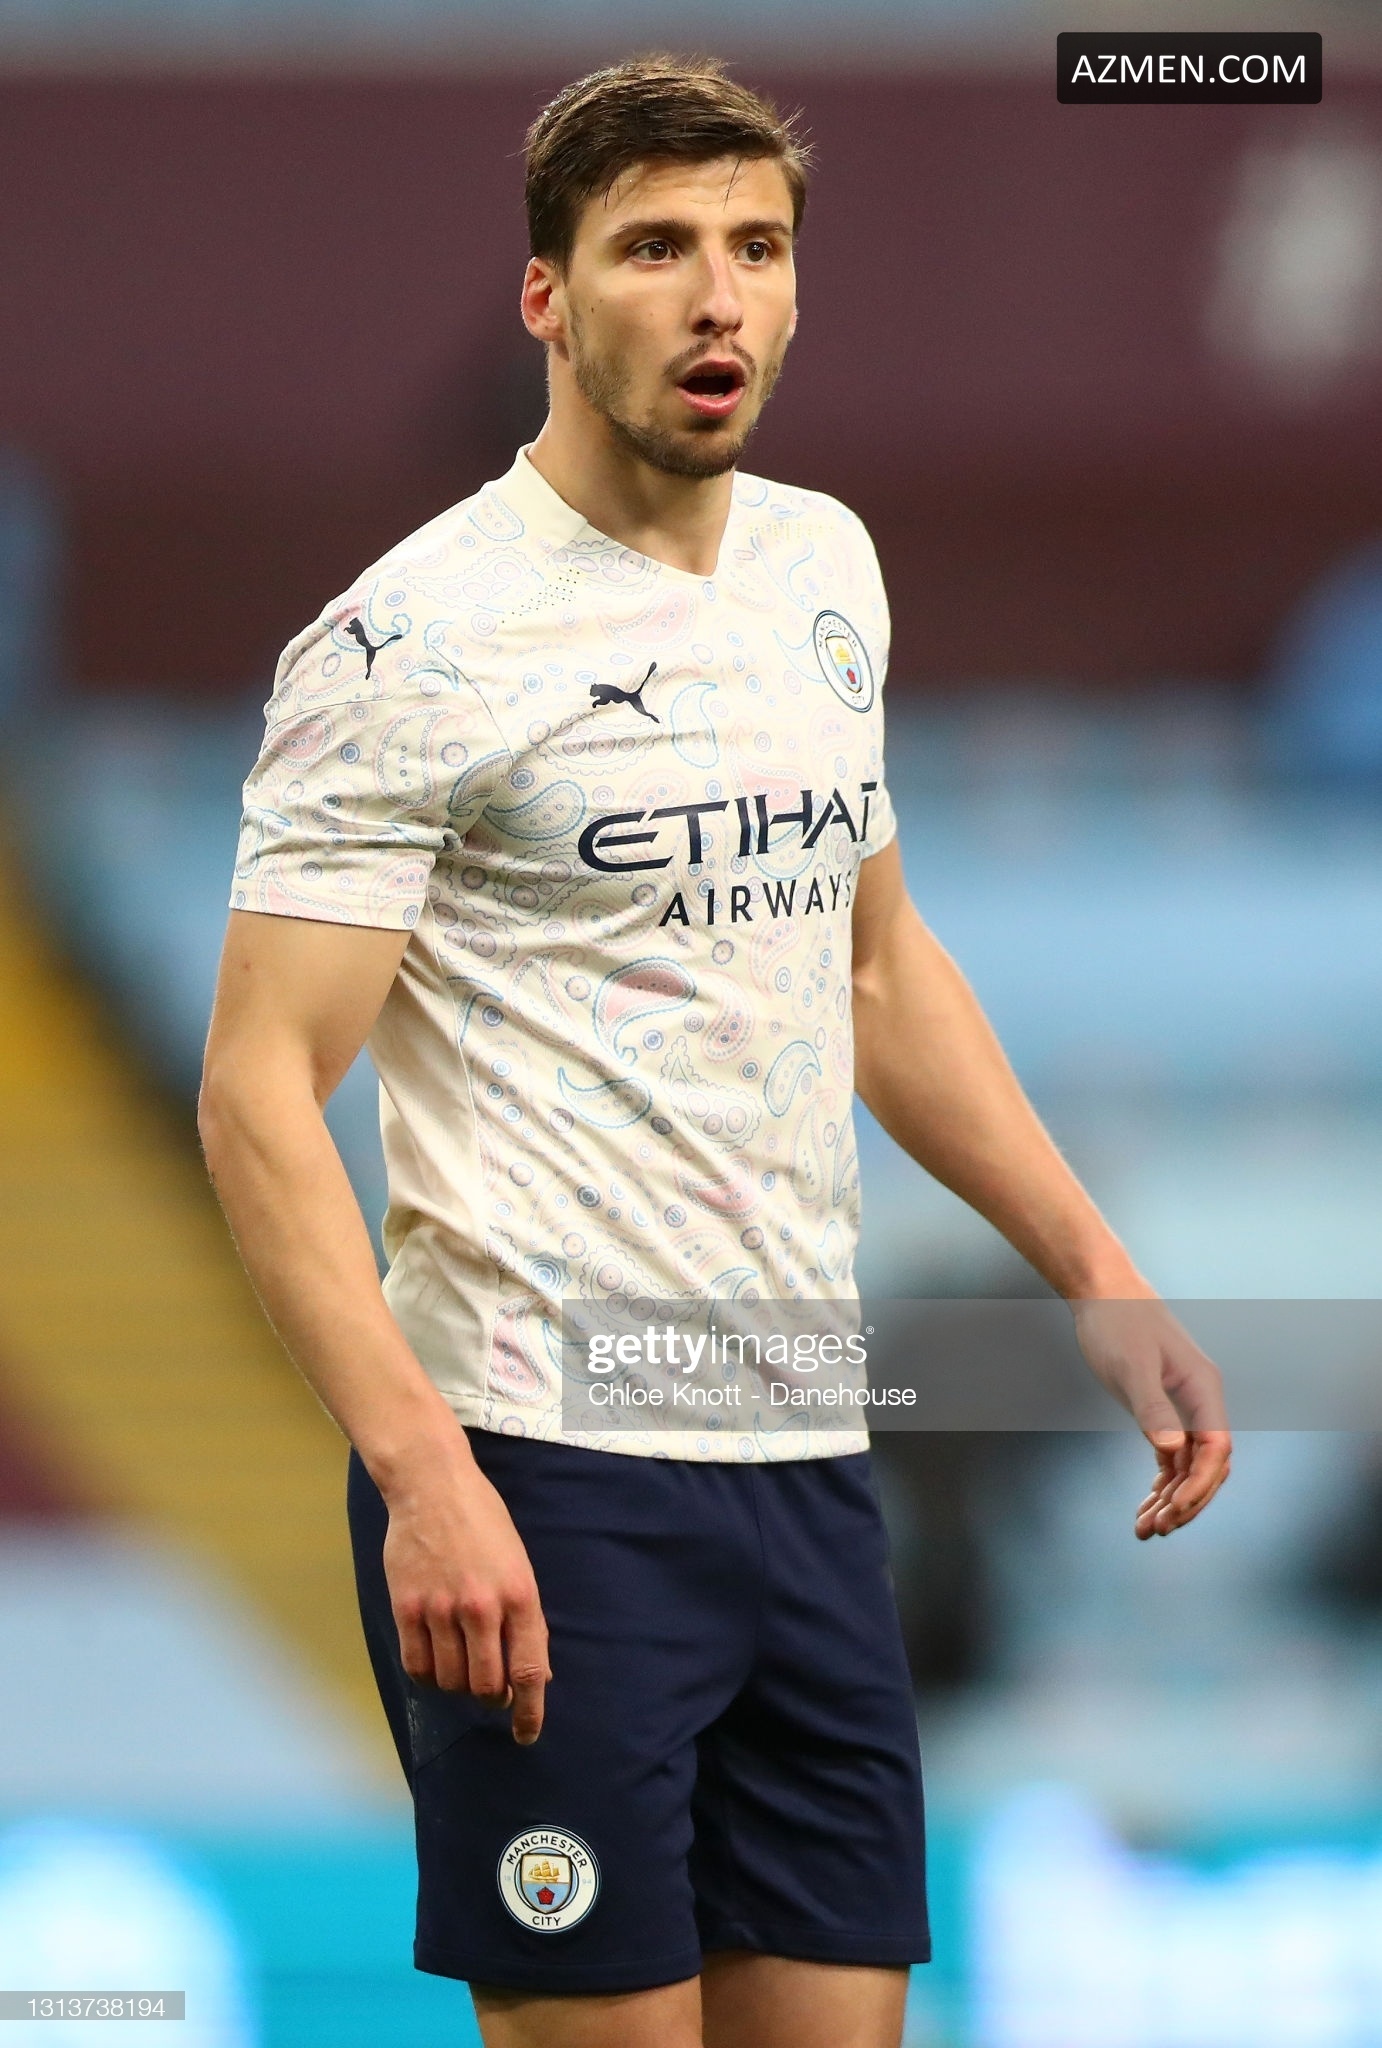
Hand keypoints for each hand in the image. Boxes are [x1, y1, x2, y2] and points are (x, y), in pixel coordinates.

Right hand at [380, 1445, 549, 1742]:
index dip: (529, 1712)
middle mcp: (482, 1607)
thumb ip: (525, 1619)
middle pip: (486, 1686)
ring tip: (461, 1665)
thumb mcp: (519, 1566)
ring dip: (459, 1685)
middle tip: (491, 1689)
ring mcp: (441, 1608)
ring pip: (451, 1680)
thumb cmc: (483, 1524)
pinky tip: (435, 1662)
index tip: (526, 1734)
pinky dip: (428, 1676)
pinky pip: (417, 1666)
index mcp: (519, 1595)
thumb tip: (533, 1675)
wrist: (432, 1487)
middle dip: (491, 1698)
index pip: (529, 1671)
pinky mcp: (407, 1607)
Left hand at [1071, 1297, 1231, 1539]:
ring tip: (1146, 1530)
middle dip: (1187, 1501)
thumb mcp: (1131, 1365)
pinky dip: (1162, 1483)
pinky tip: (1146, 1506)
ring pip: (1188, 1466)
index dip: (1199, 1485)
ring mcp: (1183, 1407)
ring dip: (1172, 1499)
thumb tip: (1173, 1451)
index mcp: (1204, 1389)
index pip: (1216, 1449)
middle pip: (1208, 1465)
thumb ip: (1152, 1408)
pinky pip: (1172, 1457)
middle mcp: (1201, 1400)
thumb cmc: (1118, 1321)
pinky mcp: (1161, 1409)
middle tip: (1158, 1530)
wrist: (1102, 1290)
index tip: (1173, 1512)